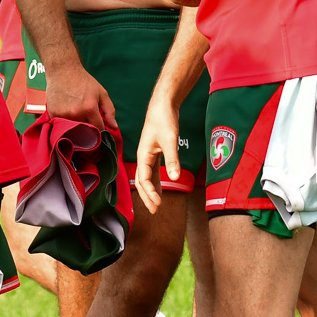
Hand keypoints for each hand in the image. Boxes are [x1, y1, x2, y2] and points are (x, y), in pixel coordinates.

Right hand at [43, 60, 116, 132]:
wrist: (63, 70)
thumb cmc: (83, 81)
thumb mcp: (101, 93)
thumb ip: (109, 111)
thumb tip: (114, 127)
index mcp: (90, 108)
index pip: (98, 129)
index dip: (100, 129)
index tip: (98, 126)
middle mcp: (76, 113)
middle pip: (85, 132)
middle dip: (88, 129)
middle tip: (87, 120)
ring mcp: (63, 114)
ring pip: (73, 130)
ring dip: (76, 126)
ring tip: (76, 115)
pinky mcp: (53, 113)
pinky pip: (61, 125)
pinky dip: (64, 122)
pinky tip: (66, 113)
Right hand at [135, 97, 181, 214]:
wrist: (163, 105)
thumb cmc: (163, 120)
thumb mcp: (170, 140)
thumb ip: (172, 160)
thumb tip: (174, 178)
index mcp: (142, 155)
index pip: (143, 179)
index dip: (149, 193)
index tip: (158, 204)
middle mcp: (143, 156)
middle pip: (141, 181)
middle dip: (147, 196)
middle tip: (154, 211)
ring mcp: (148, 155)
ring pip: (147, 178)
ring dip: (151, 191)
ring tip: (157, 205)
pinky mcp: (155, 152)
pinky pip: (153, 172)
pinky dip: (156, 182)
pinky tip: (161, 189)